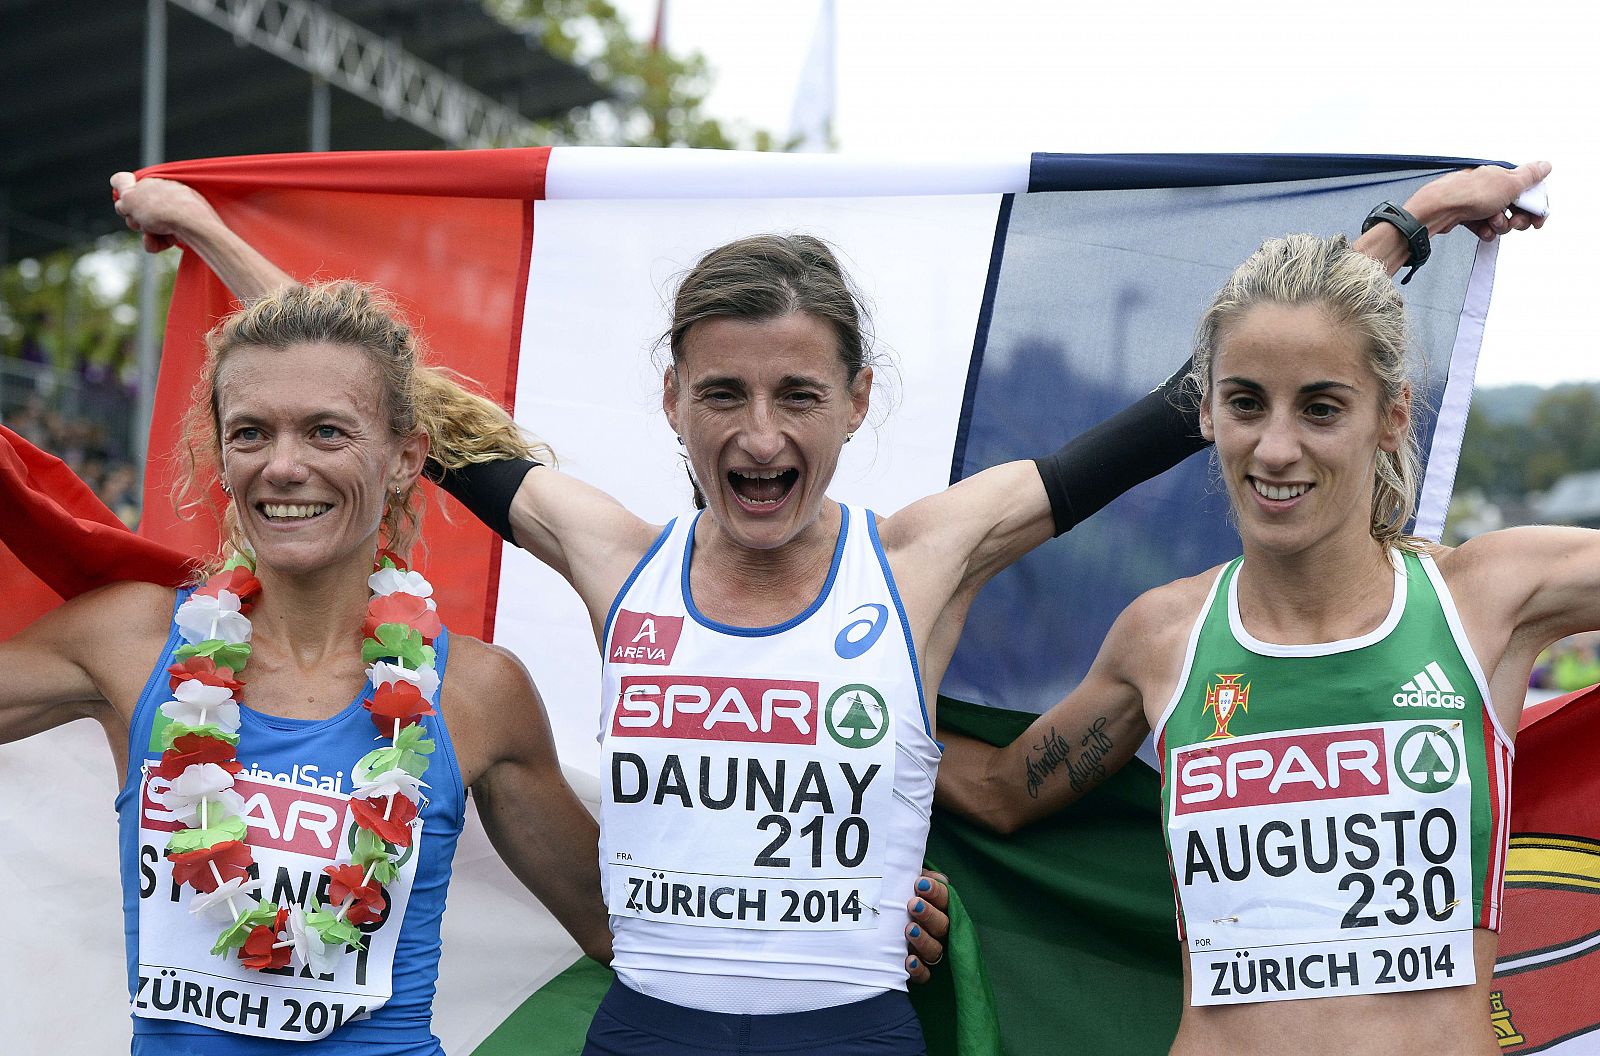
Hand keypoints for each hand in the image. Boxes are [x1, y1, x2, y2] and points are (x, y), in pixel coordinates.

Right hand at [109, 172, 222, 253]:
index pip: (132, 191)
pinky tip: (157, 243)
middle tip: (139, 220)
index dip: (125, 202)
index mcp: (155, 182)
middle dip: (134, 220)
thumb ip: (121, 184)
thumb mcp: (131, 193)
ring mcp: (175, 213)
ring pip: (150, 227)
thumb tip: (117, 180)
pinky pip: (163, 238)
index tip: (127, 207)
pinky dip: (157, 243)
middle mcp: (166, 195)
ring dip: (146, 232)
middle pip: (138, 212)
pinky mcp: (184, 229)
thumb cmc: (159, 208)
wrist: (192, 224)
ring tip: (153, 232)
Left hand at [904, 869, 950, 983]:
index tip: (919, 883)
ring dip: (923, 939)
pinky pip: (925, 975)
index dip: (936, 892)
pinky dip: (918, 969)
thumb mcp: (902, 884)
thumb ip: (911, 875)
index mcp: (938, 907)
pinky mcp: (921, 971)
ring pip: (935, 950)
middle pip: (943, 925)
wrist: (873, 928)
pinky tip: (908, 961)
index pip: (946, 898)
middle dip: (929, 914)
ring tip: (908, 929)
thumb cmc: (893, 900)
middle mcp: (938, 930)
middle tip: (912, 904)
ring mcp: (930, 951)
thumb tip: (918, 874)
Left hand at [1404, 161, 1551, 241]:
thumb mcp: (1510, 182)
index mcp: (1503, 176)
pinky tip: (1482, 229)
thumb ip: (1530, 175)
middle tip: (1514, 222)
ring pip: (1500, 220)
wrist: (1439, 208)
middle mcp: (1491, 187)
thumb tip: (1546, 165)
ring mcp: (1478, 202)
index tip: (1537, 221)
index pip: (1527, 192)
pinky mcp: (1466, 216)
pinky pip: (1483, 227)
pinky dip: (1485, 230)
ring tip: (1491, 222)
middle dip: (1517, 219)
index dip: (1535, 207)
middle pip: (1515, 208)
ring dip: (1499, 225)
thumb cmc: (1472, 193)